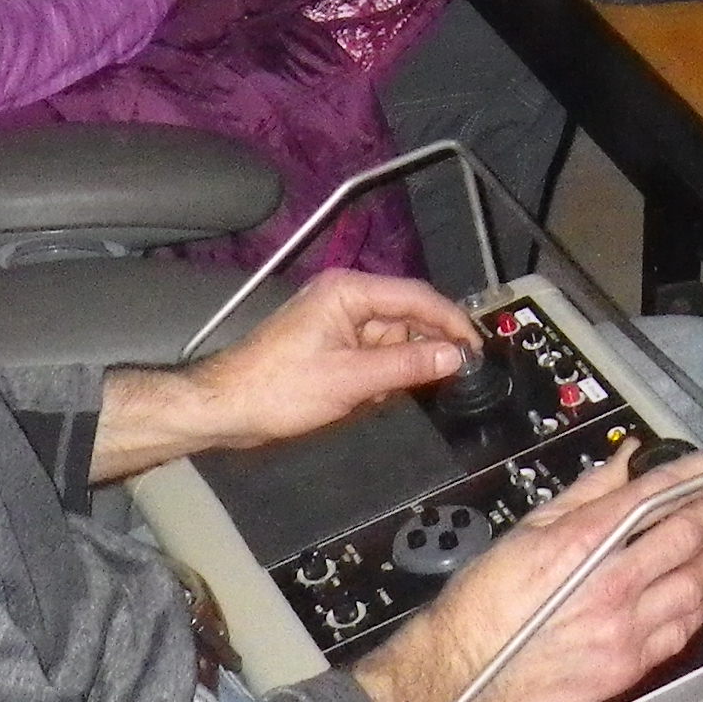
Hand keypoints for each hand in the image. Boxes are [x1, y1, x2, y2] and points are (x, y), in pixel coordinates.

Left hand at [92, 269, 471, 479]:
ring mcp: (337, 323)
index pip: (416, 297)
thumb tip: (453, 357)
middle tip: (453, 379)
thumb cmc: (277, 389)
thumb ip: (406, 365)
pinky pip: (372, 357)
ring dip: (398, 370)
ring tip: (390, 397)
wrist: (226, 409)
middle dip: (425, 350)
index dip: (451, 321)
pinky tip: (372, 399)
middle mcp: (345, 299)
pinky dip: (379, 378)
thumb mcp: (351, 381)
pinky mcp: (330, 347)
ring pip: (391, 342)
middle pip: (406, 319)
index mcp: (348, 292)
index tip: (477, 347)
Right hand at [351, 450, 702, 701]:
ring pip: (695, 585)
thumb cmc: (490, 600)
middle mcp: (612, 585)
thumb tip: (626, 461)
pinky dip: (698, 605)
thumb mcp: (534, 526)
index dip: (694, 474)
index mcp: (585, 542)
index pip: (656, 495)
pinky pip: (681, 630)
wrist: (468, 666)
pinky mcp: (627, 666)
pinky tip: (697, 592)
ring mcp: (624, 630)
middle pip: (687, 537)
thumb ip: (590, 490)